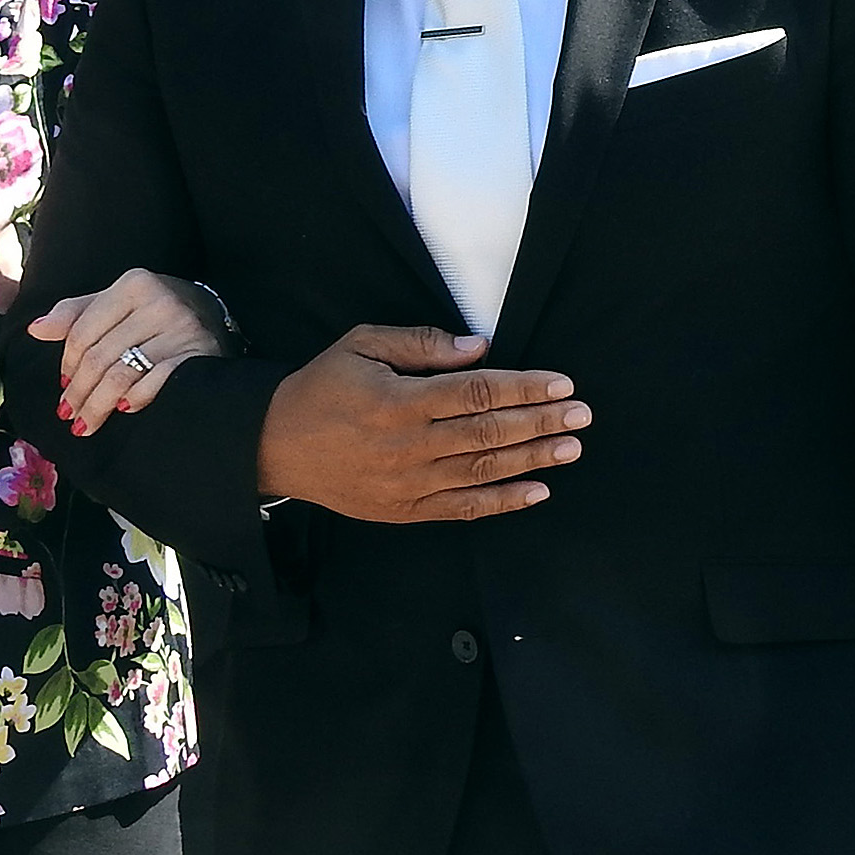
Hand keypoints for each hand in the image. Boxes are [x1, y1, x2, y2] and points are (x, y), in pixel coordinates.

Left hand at [25, 268, 234, 435]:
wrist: (215, 316)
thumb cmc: (155, 312)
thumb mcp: (118, 303)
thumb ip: (77, 313)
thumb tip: (36, 329)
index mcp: (135, 284)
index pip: (83, 331)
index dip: (67, 364)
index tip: (63, 386)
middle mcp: (160, 302)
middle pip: (99, 358)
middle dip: (79, 393)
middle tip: (68, 415)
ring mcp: (181, 329)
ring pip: (121, 376)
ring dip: (97, 406)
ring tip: (85, 423)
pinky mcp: (198, 355)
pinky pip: (153, 385)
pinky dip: (132, 401)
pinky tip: (122, 410)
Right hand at [256, 325, 586, 521]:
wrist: (273, 446)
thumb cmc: (321, 387)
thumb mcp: (361, 345)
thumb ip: (420, 344)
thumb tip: (479, 348)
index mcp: (398, 401)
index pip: (476, 393)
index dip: (523, 389)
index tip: (562, 385)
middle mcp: (407, 446)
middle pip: (488, 434)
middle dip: (540, 423)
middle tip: (582, 416)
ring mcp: (407, 484)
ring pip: (482, 472)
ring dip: (532, 460)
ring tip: (571, 448)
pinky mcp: (404, 510)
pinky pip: (462, 508)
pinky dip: (502, 502)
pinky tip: (537, 491)